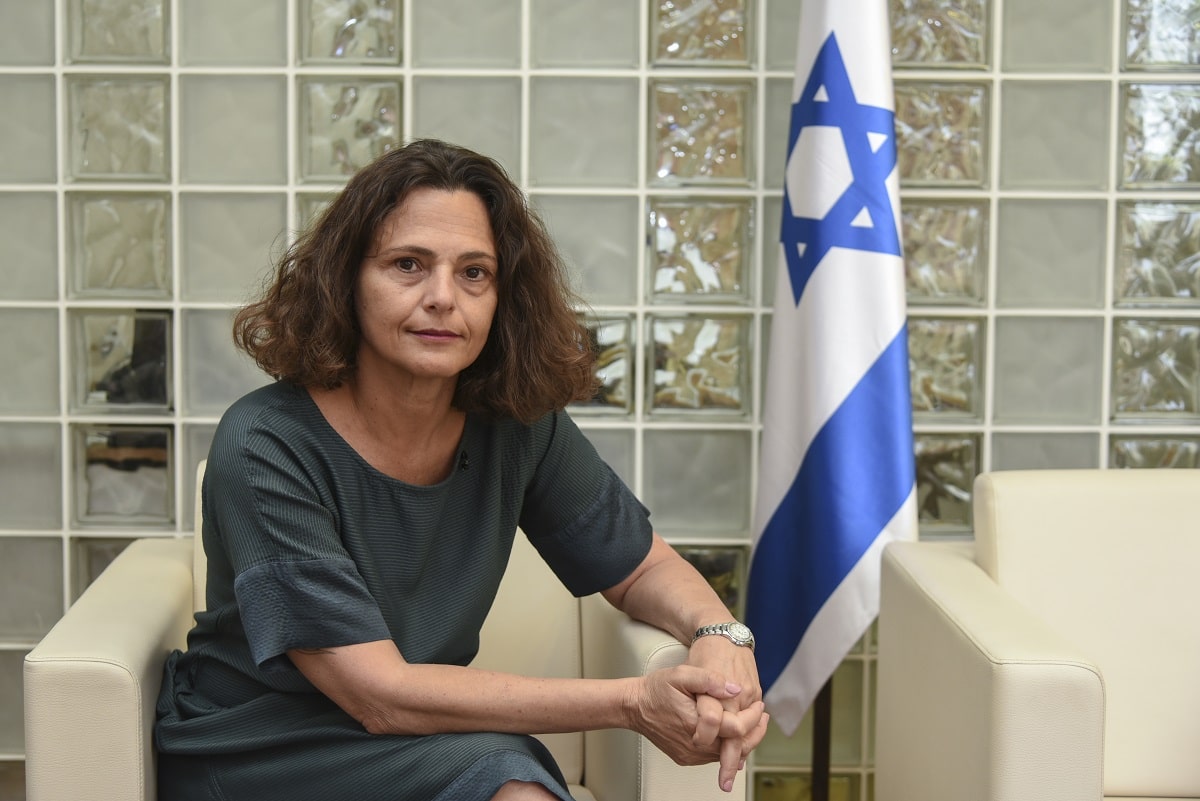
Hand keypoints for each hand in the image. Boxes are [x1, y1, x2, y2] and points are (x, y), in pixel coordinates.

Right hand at [630, 665, 763, 766]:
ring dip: (743, 740)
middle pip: (736, 747)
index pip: (735, 730)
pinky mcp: (686, 758)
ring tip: (754, 722)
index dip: (752, 718)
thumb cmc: (656, 689)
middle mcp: (694, 747)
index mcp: (696, 725)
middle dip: (755, 732)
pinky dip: (728, 745)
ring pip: (727, 754)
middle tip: (764, 717)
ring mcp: (690, 755)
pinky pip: (714, 755)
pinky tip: (733, 731)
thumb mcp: (682, 674)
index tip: (761, 706)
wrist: (635, 706)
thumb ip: (709, 680)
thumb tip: (734, 688)